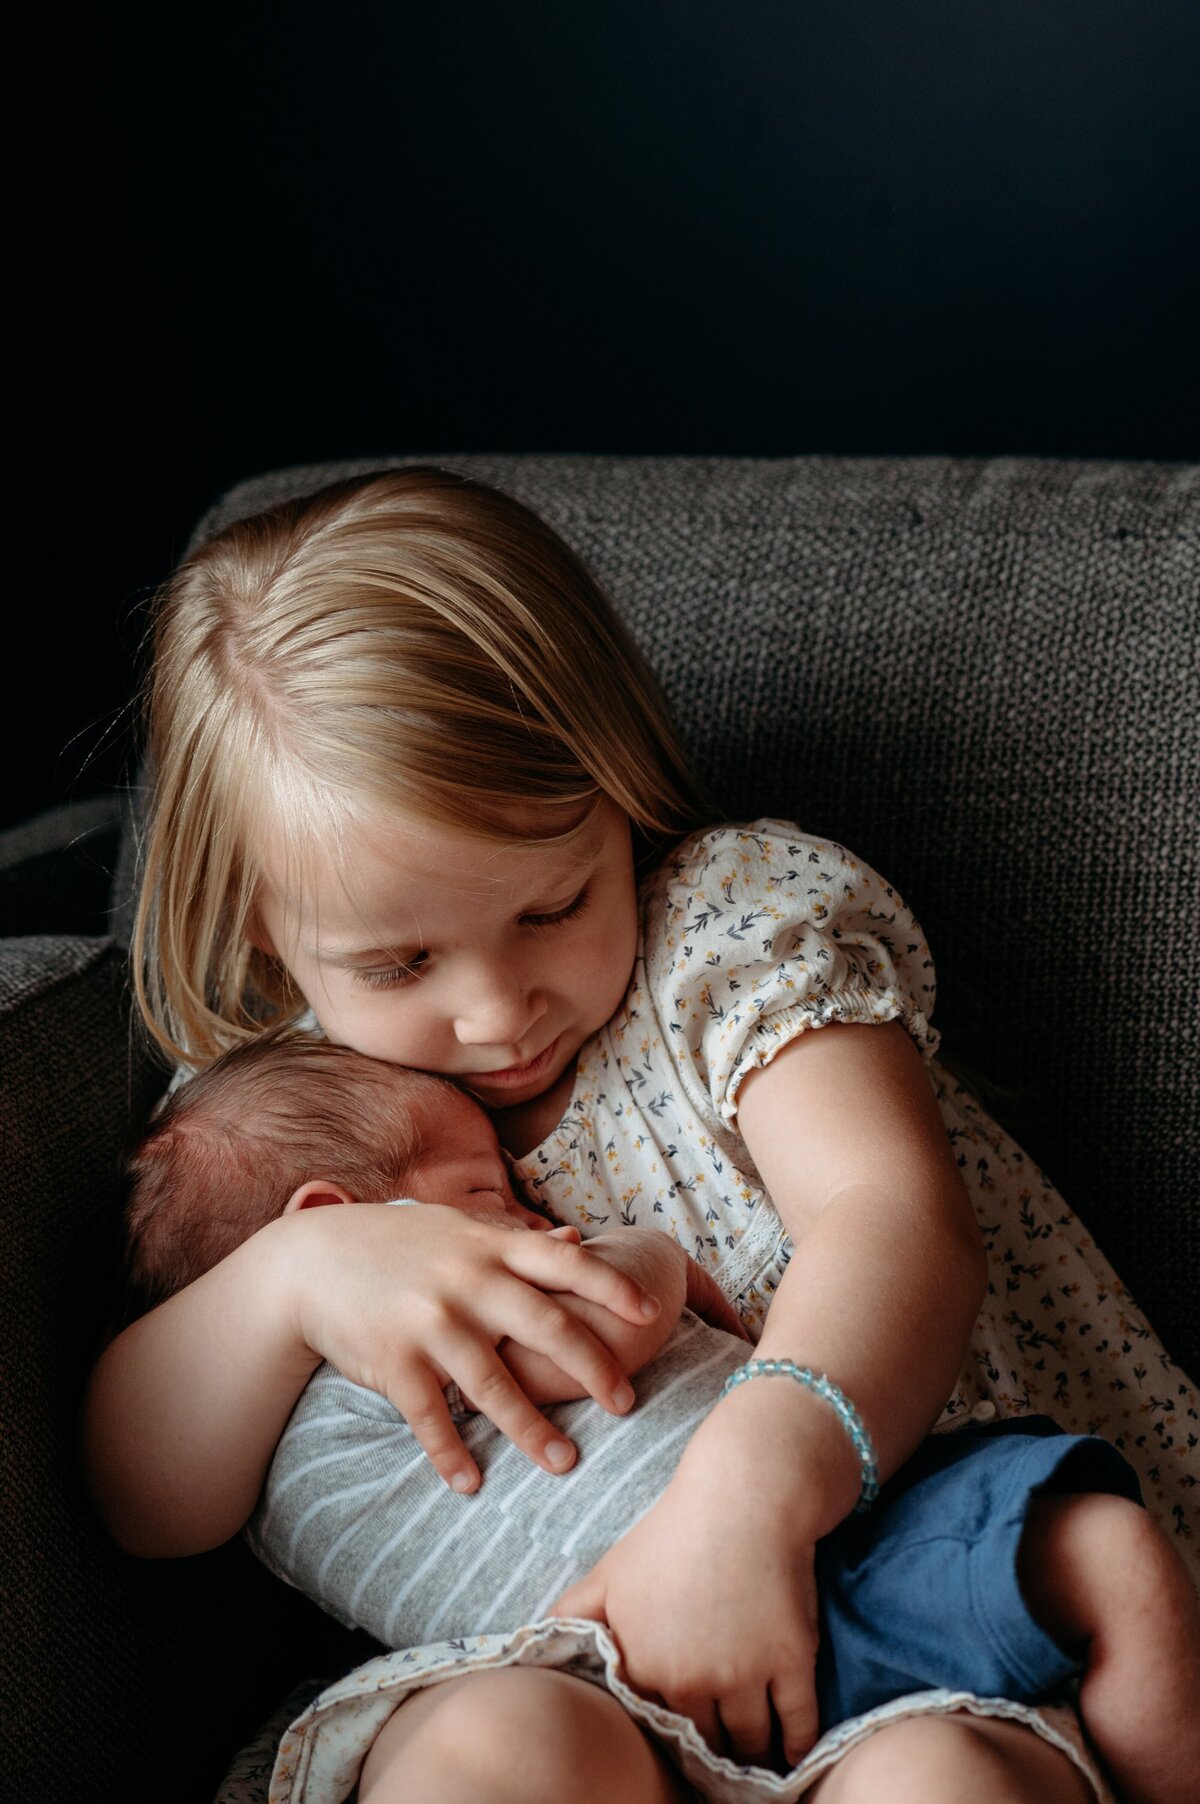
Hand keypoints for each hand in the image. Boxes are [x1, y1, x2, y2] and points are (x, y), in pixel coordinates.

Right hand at [282, 1202, 660, 1494]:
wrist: (311, 1260)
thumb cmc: (397, 1244)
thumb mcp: (457, 1230)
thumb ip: (516, 1241)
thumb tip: (578, 1241)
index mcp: (490, 1247)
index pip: (567, 1263)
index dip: (613, 1287)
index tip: (654, 1314)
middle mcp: (468, 1282)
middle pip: (547, 1328)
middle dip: (594, 1370)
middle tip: (627, 1405)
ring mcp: (431, 1323)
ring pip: (495, 1386)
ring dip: (533, 1431)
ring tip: (566, 1464)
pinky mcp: (394, 1361)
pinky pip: (431, 1418)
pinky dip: (451, 1455)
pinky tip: (471, 1484)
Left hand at [553, 1388, 824, 1769]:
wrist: (743, 1495)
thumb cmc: (671, 1531)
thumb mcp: (610, 1571)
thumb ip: (573, 1613)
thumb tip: (532, 1641)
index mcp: (644, 1664)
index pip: (653, 1729)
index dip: (666, 1737)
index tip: (675, 1745)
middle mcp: (690, 1680)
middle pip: (703, 1742)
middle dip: (709, 1753)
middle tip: (716, 1763)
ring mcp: (744, 1675)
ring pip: (750, 1743)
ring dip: (751, 1757)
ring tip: (752, 1764)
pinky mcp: (790, 1662)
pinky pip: (799, 1725)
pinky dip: (799, 1746)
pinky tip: (794, 1757)